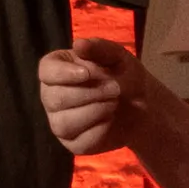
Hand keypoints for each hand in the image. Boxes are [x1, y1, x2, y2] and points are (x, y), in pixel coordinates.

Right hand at [39, 36, 148, 156]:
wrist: (142, 104)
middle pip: (54, 99)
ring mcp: (59, 122)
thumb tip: (78, 44)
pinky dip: (101, 130)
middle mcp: (51, 96)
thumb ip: (99, 48)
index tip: (86, 73)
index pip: (46, 72)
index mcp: (57, 70)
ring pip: (63, 123)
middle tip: (115, 89)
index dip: (63, 73)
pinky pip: (80, 141)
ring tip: (114, 103)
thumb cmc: (124, 75)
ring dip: (95, 111)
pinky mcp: (74, 143)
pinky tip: (111, 119)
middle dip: (89, 93)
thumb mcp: (117, 56)